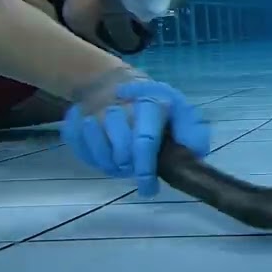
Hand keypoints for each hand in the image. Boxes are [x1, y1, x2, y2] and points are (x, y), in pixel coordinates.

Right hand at [62, 73, 211, 195]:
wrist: (115, 83)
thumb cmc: (154, 106)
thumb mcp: (180, 111)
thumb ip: (191, 131)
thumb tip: (197, 151)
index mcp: (150, 103)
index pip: (144, 142)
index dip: (146, 169)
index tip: (148, 188)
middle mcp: (120, 105)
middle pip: (120, 151)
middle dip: (129, 168)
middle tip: (133, 170)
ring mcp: (94, 111)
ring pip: (98, 151)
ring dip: (109, 164)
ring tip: (120, 162)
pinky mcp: (74, 118)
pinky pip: (78, 147)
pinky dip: (91, 156)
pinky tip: (103, 152)